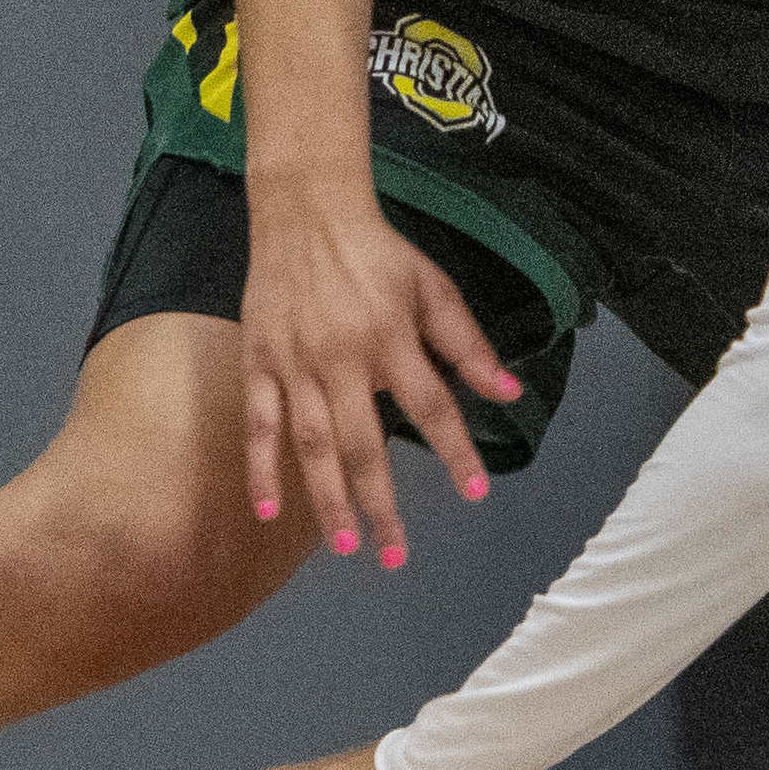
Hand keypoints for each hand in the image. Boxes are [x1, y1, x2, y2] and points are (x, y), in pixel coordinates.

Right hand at [242, 178, 522, 569]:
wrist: (305, 211)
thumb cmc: (376, 253)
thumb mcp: (432, 287)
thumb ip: (467, 343)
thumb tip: (509, 391)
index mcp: (391, 338)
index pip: (430, 405)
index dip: (455, 450)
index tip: (475, 493)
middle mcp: (342, 358)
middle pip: (365, 444)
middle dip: (382, 504)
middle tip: (396, 558)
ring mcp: (295, 364)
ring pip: (312, 445)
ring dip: (328, 499)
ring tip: (346, 546)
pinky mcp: (259, 363)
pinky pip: (259, 424)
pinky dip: (261, 469)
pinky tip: (268, 512)